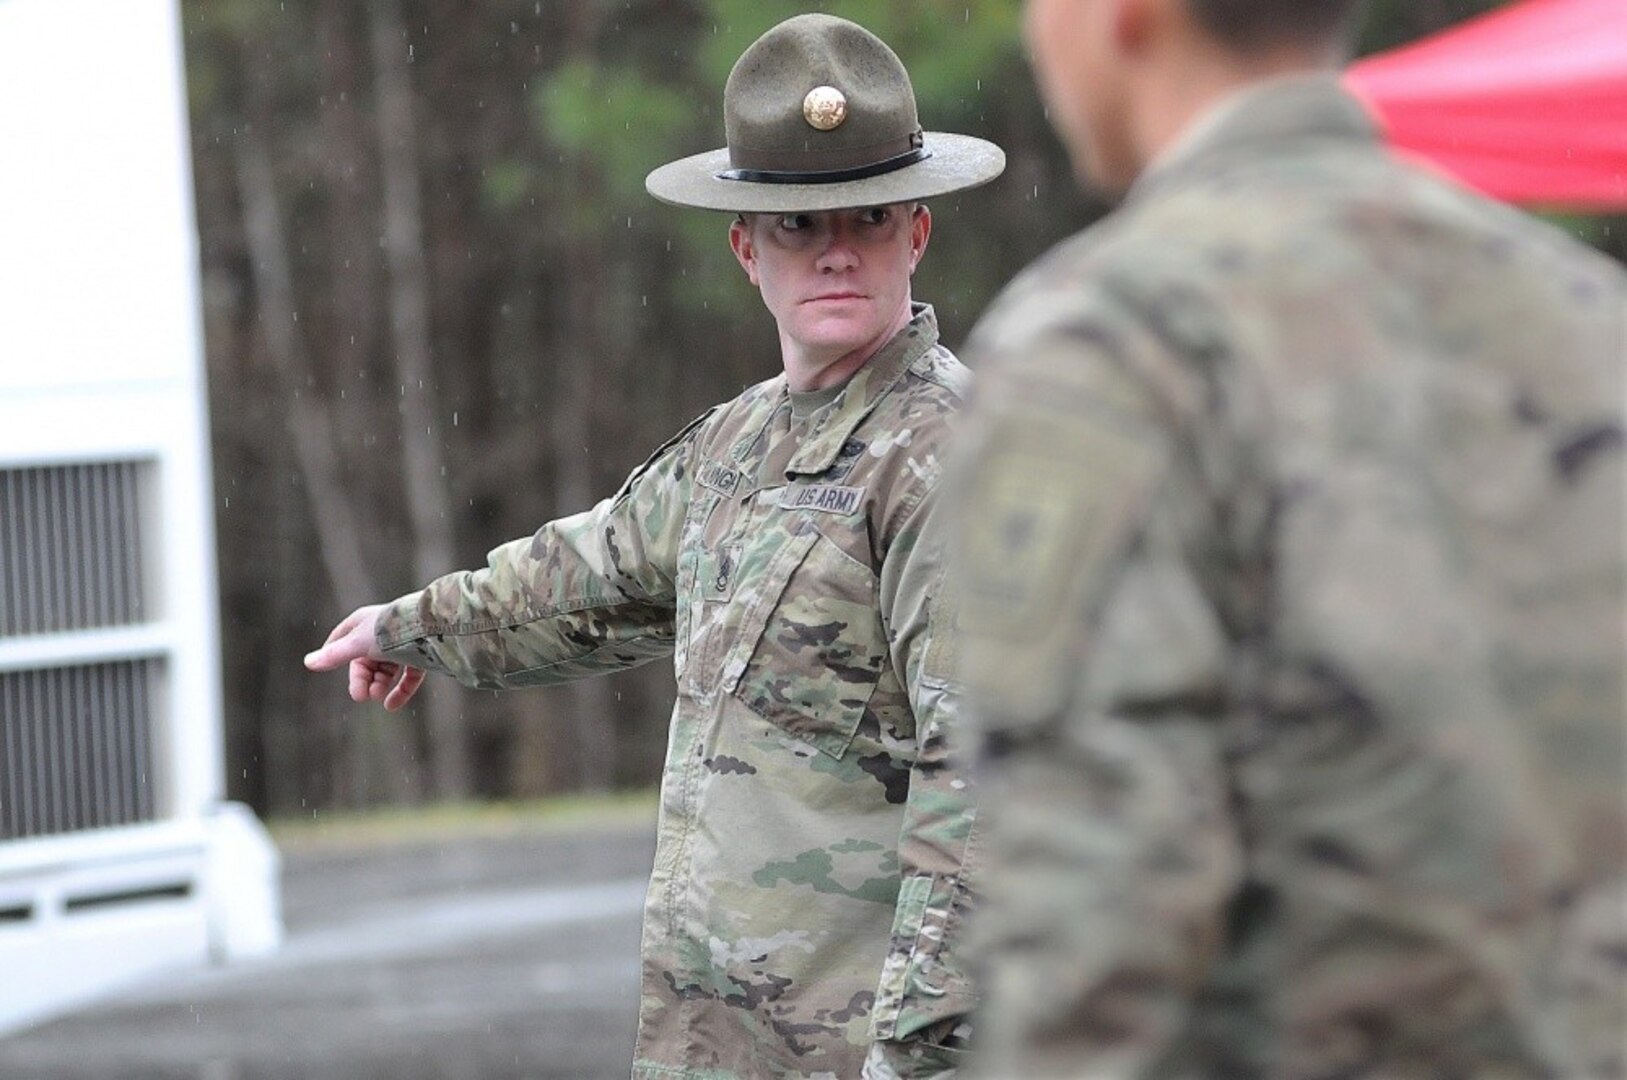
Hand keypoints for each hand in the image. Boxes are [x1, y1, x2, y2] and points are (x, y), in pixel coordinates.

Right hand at [303, 604, 425, 710]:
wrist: (430, 628)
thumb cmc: (389, 631)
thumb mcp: (358, 644)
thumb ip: (335, 655)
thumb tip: (308, 662)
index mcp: (364, 622)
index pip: (342, 638)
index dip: (333, 652)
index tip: (325, 667)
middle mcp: (383, 632)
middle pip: (365, 661)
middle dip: (362, 679)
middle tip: (361, 696)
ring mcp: (403, 645)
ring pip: (386, 670)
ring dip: (379, 685)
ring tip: (378, 697)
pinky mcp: (421, 656)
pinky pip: (408, 677)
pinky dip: (400, 691)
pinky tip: (391, 706)